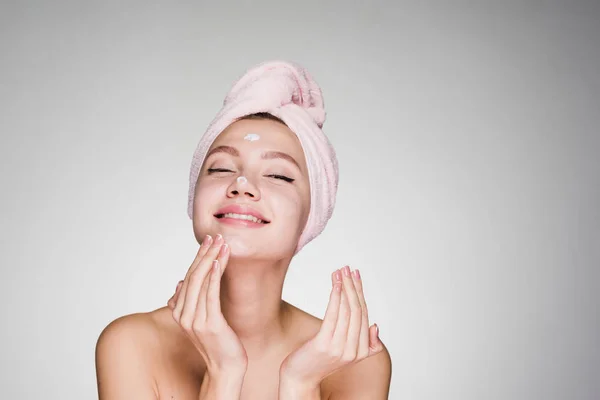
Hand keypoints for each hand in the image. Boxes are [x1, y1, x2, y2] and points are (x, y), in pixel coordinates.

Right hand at [170, 234, 247, 375]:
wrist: (226, 367)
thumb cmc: (218, 341)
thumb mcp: (202, 318)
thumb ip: (191, 301)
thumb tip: (180, 283)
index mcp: (179, 312)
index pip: (188, 278)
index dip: (198, 258)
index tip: (208, 240)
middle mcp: (183, 315)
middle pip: (193, 277)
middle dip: (205, 254)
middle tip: (216, 236)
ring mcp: (195, 321)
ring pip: (201, 283)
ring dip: (212, 260)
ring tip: (223, 244)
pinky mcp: (210, 324)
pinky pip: (210, 295)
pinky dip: (214, 276)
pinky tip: (219, 262)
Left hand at [279, 266, 382, 390]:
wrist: (300, 378)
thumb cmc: (319, 360)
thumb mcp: (344, 352)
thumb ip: (363, 342)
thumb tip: (375, 325)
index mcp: (362, 352)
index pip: (364, 315)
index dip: (361, 293)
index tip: (356, 275)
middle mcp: (354, 351)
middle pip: (357, 311)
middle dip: (354, 286)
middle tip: (349, 269)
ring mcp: (340, 349)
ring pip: (347, 311)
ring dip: (344, 287)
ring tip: (341, 271)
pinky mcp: (325, 345)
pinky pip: (333, 316)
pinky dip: (336, 297)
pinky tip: (335, 284)